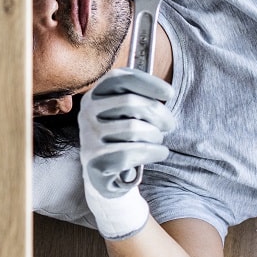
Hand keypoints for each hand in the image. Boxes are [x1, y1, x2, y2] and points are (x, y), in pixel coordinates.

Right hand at [78, 69, 174, 237]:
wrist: (103, 176)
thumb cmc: (120, 140)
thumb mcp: (123, 115)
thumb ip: (138, 98)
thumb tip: (164, 94)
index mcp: (94, 96)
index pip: (120, 79)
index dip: (147, 83)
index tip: (169, 94)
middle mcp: (86, 114)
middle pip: (131, 103)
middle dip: (159, 114)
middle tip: (169, 125)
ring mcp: (89, 137)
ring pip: (135, 128)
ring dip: (156, 136)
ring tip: (158, 141)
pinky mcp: (95, 160)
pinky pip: (133, 152)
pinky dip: (154, 152)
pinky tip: (160, 153)